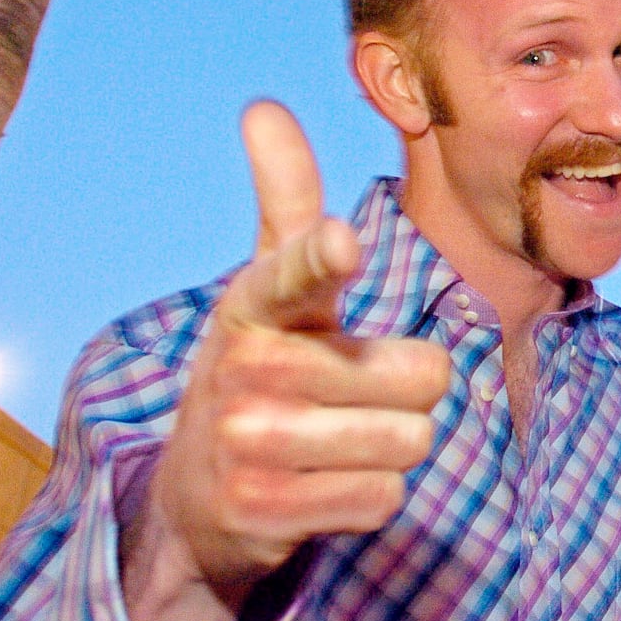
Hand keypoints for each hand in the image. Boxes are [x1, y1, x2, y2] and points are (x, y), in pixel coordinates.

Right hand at [145, 101, 450, 599]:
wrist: (199, 498)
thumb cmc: (263, 371)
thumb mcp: (270, 289)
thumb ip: (284, 199)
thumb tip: (263, 107)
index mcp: (256, 305)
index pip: (294, 272)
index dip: (321, 258)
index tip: (341, 240)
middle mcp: (246, 370)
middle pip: (422, 377)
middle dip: (407, 393)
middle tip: (352, 398)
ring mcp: (249, 445)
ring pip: (410, 440)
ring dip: (393, 447)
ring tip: (338, 443)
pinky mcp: (264, 513)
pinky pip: (385, 500)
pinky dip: (370, 498)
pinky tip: (324, 489)